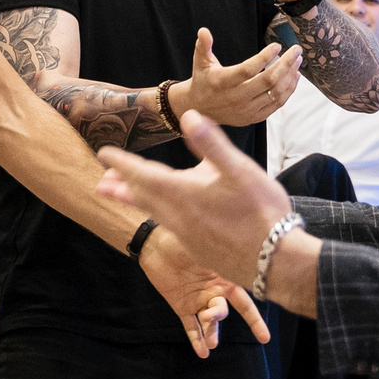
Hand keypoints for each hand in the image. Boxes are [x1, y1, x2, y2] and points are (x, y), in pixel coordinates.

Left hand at [95, 112, 292, 301]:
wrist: (275, 262)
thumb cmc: (261, 214)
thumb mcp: (240, 170)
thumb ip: (211, 143)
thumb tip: (188, 115)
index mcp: (183, 193)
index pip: (142, 174)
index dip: (122, 163)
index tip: (103, 154)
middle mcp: (178, 216)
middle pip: (142, 196)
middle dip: (122, 185)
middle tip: (103, 181)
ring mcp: (186, 236)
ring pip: (154, 213)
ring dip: (136, 201)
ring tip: (123, 196)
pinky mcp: (198, 249)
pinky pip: (169, 226)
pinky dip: (158, 215)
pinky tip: (166, 215)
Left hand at [137, 226, 262, 357]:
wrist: (155, 243)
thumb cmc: (182, 240)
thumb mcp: (205, 249)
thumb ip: (221, 263)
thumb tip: (239, 260)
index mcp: (224, 278)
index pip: (244, 302)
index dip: (254, 319)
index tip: (264, 338)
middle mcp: (213, 291)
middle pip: (222, 311)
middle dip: (217, 315)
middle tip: (208, 315)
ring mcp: (197, 300)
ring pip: (208, 322)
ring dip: (211, 333)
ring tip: (211, 344)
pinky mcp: (182, 306)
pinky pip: (191, 326)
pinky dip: (196, 339)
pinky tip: (202, 352)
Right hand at [177, 30, 302, 128]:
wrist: (200, 109)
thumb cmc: (203, 81)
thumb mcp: (200, 62)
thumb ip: (203, 46)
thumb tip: (204, 30)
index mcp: (222, 82)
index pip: (248, 70)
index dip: (264, 57)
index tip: (276, 46)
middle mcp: (236, 98)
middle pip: (268, 80)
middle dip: (286, 63)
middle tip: (296, 50)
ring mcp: (246, 110)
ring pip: (276, 93)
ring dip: (290, 76)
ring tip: (297, 61)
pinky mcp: (254, 117)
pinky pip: (277, 104)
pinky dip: (289, 90)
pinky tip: (294, 77)